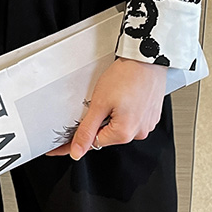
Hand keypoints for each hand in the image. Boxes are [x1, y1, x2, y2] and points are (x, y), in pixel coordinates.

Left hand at [45, 56, 167, 159]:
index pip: (94, 143)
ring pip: (120, 125)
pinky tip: (124, 95)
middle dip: (100, 120)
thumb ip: (87, 130)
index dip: (78, 138)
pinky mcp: (151, 115)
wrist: (146, 58)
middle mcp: (138, 133)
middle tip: (100, 100)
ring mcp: (147, 124)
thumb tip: (77, 152)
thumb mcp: (99, 103)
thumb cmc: (126, 76)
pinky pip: (132, 118)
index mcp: (124, 134)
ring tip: (115, 94)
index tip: (60, 146)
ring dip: (113, 114)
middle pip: (107, 134)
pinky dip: (125, 110)